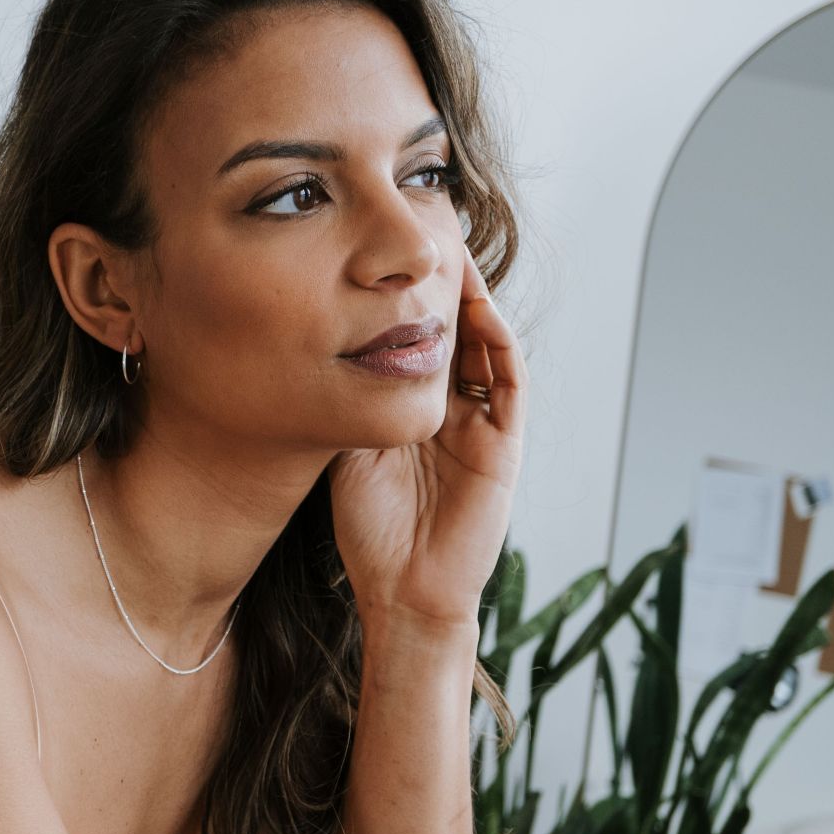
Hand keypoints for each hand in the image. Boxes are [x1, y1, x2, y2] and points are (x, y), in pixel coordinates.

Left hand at [327, 243, 527, 628]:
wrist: (403, 592)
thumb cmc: (372, 532)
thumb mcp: (349, 452)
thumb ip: (352, 403)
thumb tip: (326, 346)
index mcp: (415, 415)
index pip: (416, 346)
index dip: (407, 305)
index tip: (385, 263)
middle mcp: (450, 414)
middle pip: (454, 337)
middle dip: (443, 291)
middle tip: (426, 241)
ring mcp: (481, 428)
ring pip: (485, 349)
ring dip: (475, 305)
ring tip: (454, 259)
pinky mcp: (504, 447)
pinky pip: (508, 384)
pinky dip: (498, 344)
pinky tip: (480, 310)